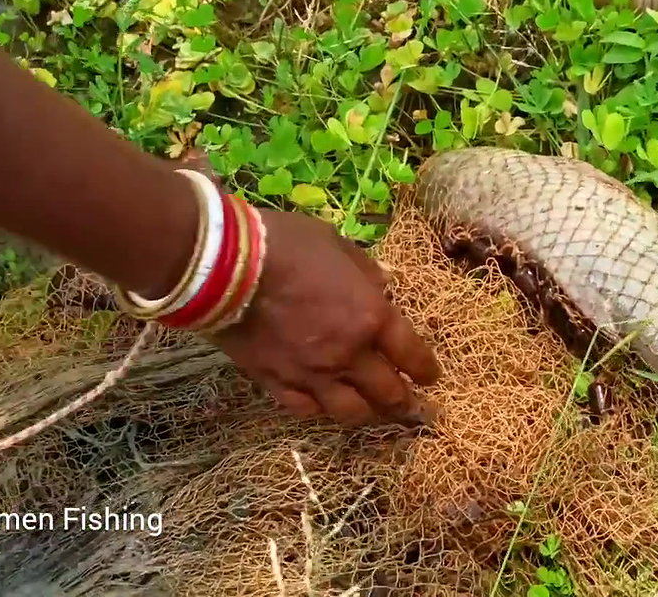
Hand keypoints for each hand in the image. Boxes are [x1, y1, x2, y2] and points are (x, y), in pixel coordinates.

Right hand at [209, 208, 442, 424]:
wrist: (227, 267)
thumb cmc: (288, 245)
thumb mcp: (337, 244)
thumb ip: (364, 271)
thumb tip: (381, 287)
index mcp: (371, 317)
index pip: (412, 354)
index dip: (426, 369)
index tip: (431, 376)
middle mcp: (348, 355)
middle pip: (387, 393)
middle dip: (403, 400)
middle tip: (409, 404)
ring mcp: (312, 375)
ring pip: (350, 412)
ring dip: (366, 413)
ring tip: (371, 411)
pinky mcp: (277, 383)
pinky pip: (306, 410)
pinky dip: (319, 409)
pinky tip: (323, 405)